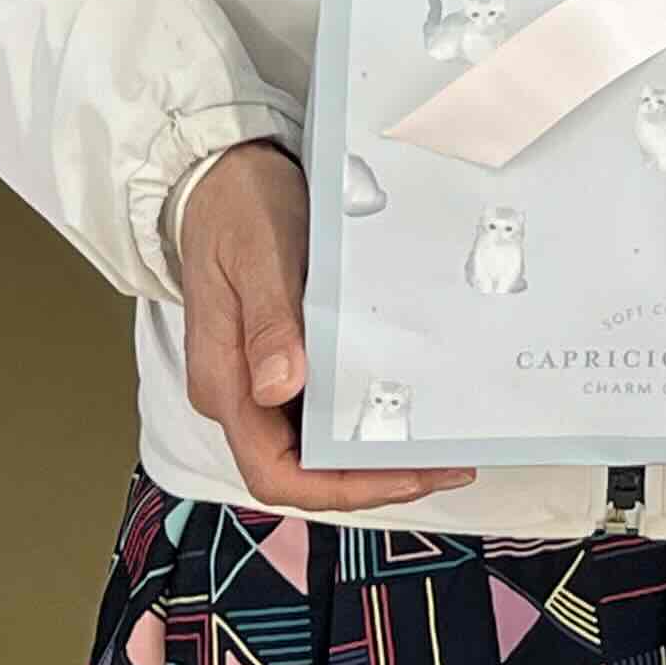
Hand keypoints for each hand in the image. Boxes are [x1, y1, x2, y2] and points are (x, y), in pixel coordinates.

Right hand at [177, 141, 476, 513]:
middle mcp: (239, 394)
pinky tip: (405, 406)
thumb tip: (279, 388)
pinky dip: (362, 418)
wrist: (219, 176)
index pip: (276, 473)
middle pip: (302, 470)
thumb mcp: (258, 255)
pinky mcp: (279, 359)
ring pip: (315, 445)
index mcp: (224, 383)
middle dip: (372, 477)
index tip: (406, 474)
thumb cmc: (237, 210)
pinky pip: (321, 408)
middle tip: (446, 463)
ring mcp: (258, 379)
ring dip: (373, 454)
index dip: (340, 488)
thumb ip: (268, 322)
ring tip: (439, 444)